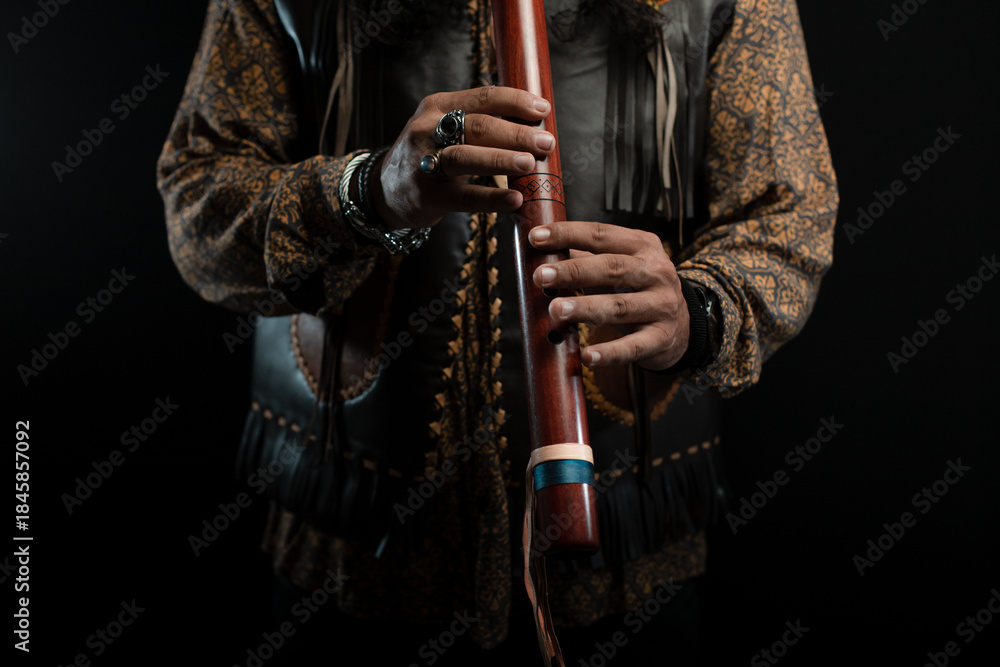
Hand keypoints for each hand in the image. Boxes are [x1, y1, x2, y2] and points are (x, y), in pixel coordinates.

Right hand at [372, 86, 555, 230]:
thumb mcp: (446, 128)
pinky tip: (514, 199)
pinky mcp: (427, 196)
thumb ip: (480, 122)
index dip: (515, 102)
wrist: (386, 191)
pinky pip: (463, 197)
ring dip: (501, 159)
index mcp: (437, 106)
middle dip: (515, 133)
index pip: (482, 97)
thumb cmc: (430, 155)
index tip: (543, 109)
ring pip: (465, 157)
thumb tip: (534, 123)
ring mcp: (424, 163)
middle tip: (546, 141)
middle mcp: (427, 130)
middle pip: (476, 126)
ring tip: (530, 163)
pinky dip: (491, 198)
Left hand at [528, 221, 688, 370]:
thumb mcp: (619, 265)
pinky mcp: (661, 338)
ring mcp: (661, 306)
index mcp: (642, 246)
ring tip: (556, 311)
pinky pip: (633, 347)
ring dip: (586, 308)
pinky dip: (610, 352)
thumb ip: (584, 257)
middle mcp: (656, 272)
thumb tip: (541, 253)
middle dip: (574, 272)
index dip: (568, 234)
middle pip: (611, 268)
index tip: (536, 237)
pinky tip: (587, 356)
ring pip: (620, 306)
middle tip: (541, 277)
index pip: (601, 235)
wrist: (683, 324)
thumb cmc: (638, 289)